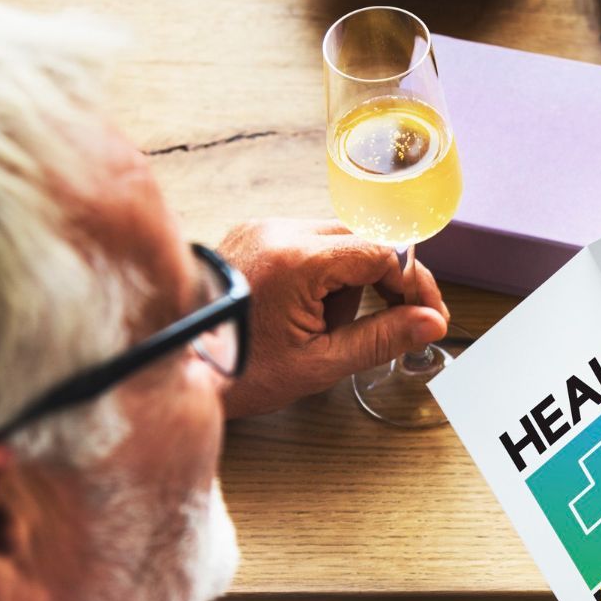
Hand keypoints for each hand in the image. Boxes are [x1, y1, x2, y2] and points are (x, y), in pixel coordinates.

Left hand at [216, 219, 449, 418]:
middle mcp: (279, 230)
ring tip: (327, 327)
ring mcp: (262, 228)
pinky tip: (308, 311)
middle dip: (384, 283)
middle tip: (394, 324)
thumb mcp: (320, 363)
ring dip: (350, 281)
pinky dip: (322, 275)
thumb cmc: (238, 372)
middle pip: (364, 240)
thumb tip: (430, 324)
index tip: (428, 317)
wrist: (170, 366)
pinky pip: (308, 244)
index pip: (383, 252)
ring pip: (338, 241)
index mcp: (298, 260)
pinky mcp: (252, 235)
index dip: (414, 284)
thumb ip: (382, 338)